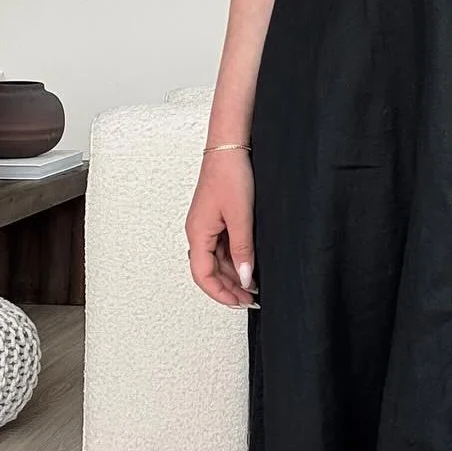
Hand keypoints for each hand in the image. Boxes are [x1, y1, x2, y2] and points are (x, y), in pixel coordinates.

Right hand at [185, 149, 259, 308]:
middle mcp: (199, 232)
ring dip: (234, 275)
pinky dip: (235, 260)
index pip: (203, 276)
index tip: (239, 303)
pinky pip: (223, 248)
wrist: (230, 147)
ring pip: (217, 261)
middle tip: (251, 299)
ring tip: (254, 286)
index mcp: (198, 233)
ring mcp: (207, 226)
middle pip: (209, 271)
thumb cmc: (230, 174)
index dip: (221, 294)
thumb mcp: (241, 217)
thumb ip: (242, 250)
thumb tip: (245, 277)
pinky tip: (250, 264)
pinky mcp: (217, 219)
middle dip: (229, 288)